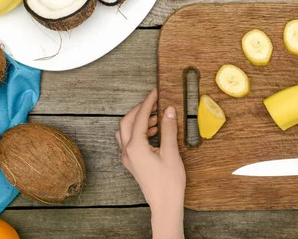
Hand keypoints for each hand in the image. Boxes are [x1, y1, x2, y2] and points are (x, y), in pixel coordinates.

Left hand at [116, 89, 185, 238]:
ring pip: (126, 132)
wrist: (165, 204)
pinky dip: (140, 131)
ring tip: (157, 117)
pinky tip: (155, 132)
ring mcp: (128, 158)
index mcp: (135, 147)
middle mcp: (128, 151)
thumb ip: (168, 129)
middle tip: (154, 102)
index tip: (155, 93)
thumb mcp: (171, 152)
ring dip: (139, 121)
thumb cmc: (168, 182)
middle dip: (140, 110)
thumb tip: (168, 110)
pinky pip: (130, 141)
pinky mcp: (133, 163)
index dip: (148, 103)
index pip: (140, 117)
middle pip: (127, 122)